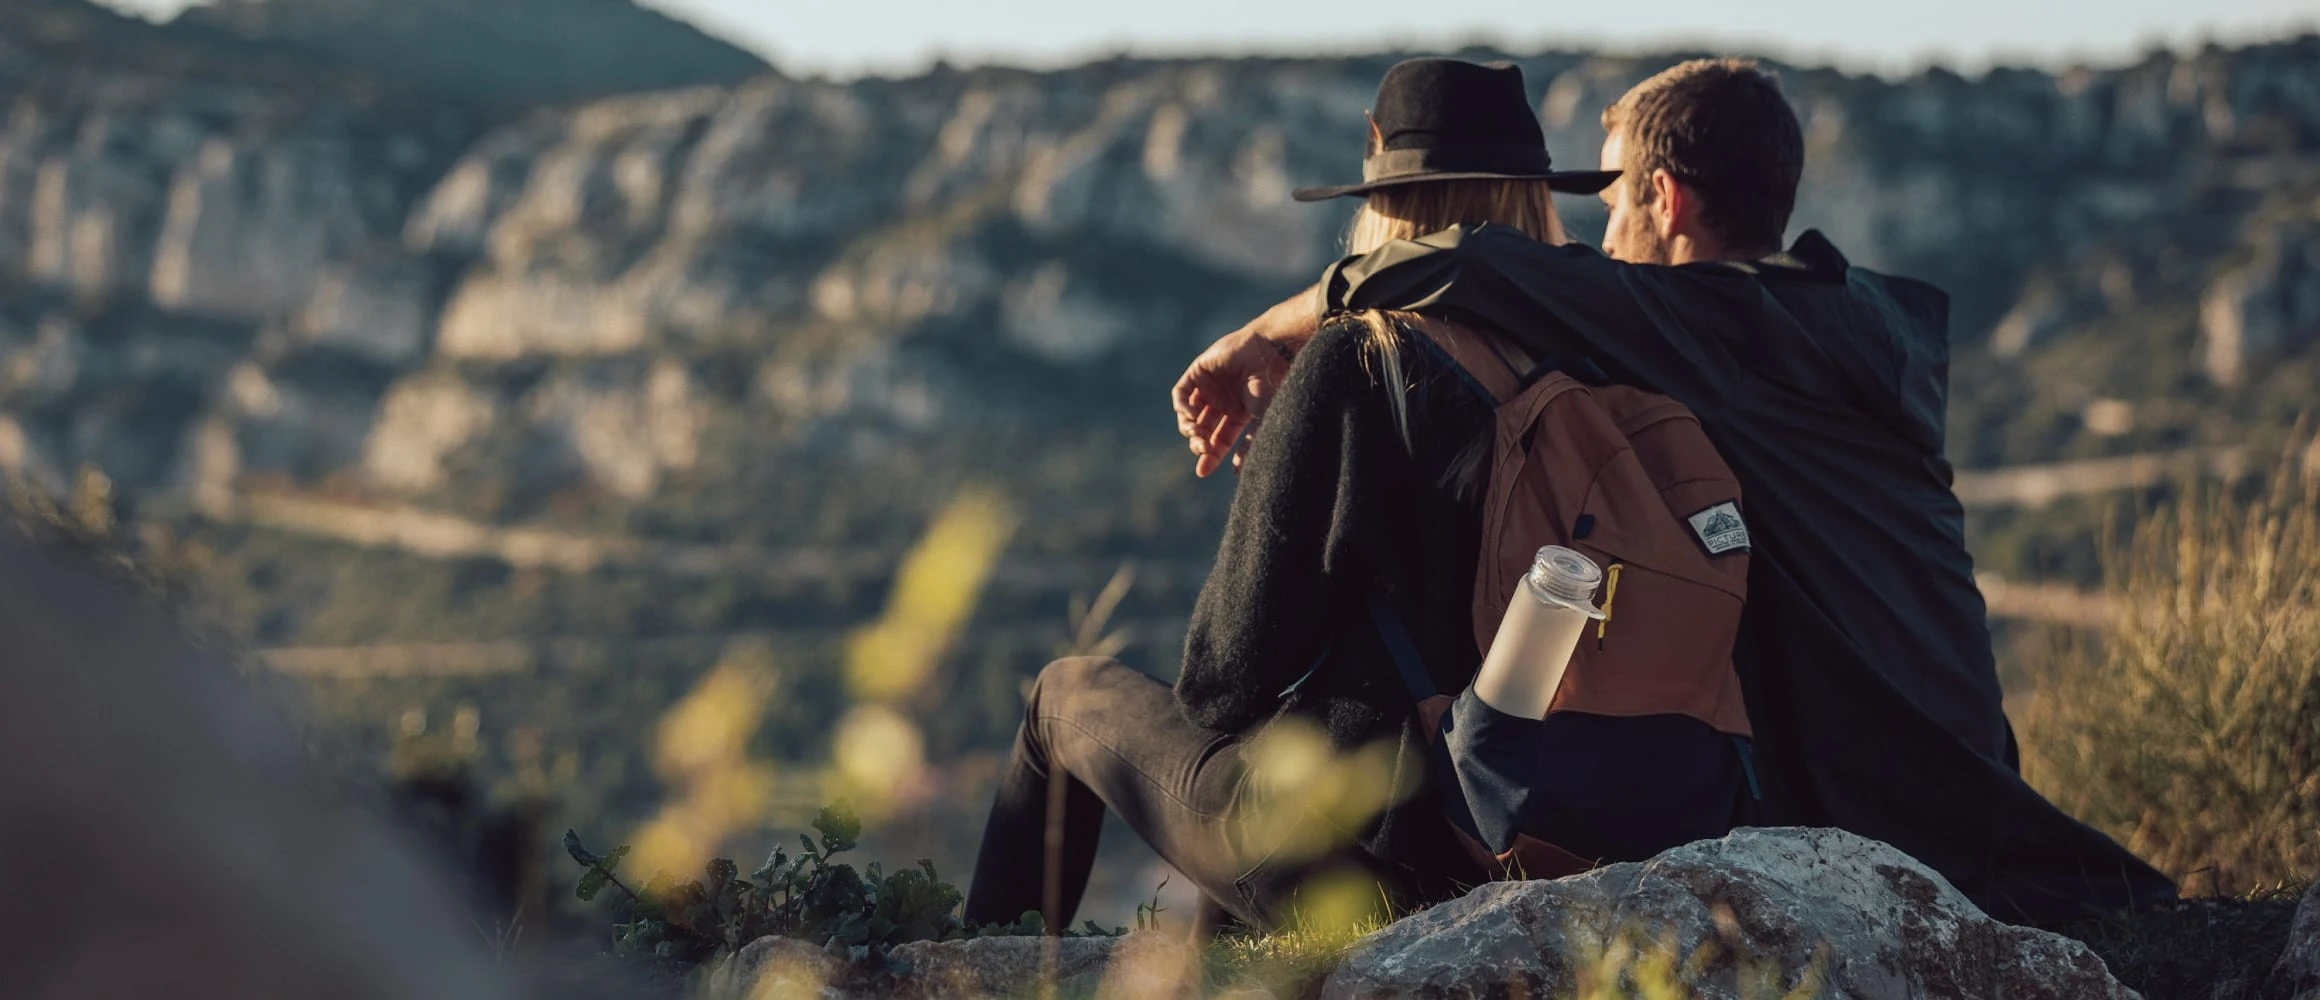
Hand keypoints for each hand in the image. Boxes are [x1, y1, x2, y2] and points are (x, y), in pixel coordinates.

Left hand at [1172, 288, 1319, 477]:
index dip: (1211, 456)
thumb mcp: (1260, 420)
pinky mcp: (1198, 372)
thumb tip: (1237, 474)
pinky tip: (1190, 416)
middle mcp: (1223, 401)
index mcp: (1239, 413)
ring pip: (1189, 414)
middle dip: (1200, 443)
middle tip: (1202, 450)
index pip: (1220, 440)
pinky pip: (1181, 394)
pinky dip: (1182, 407)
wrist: (1268, 353)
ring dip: (1189, 428)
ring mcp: (1210, 386)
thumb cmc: (1270, 385)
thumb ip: (1248, 446)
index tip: (1202, 472)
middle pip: (1203, 429)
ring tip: (1197, 434)